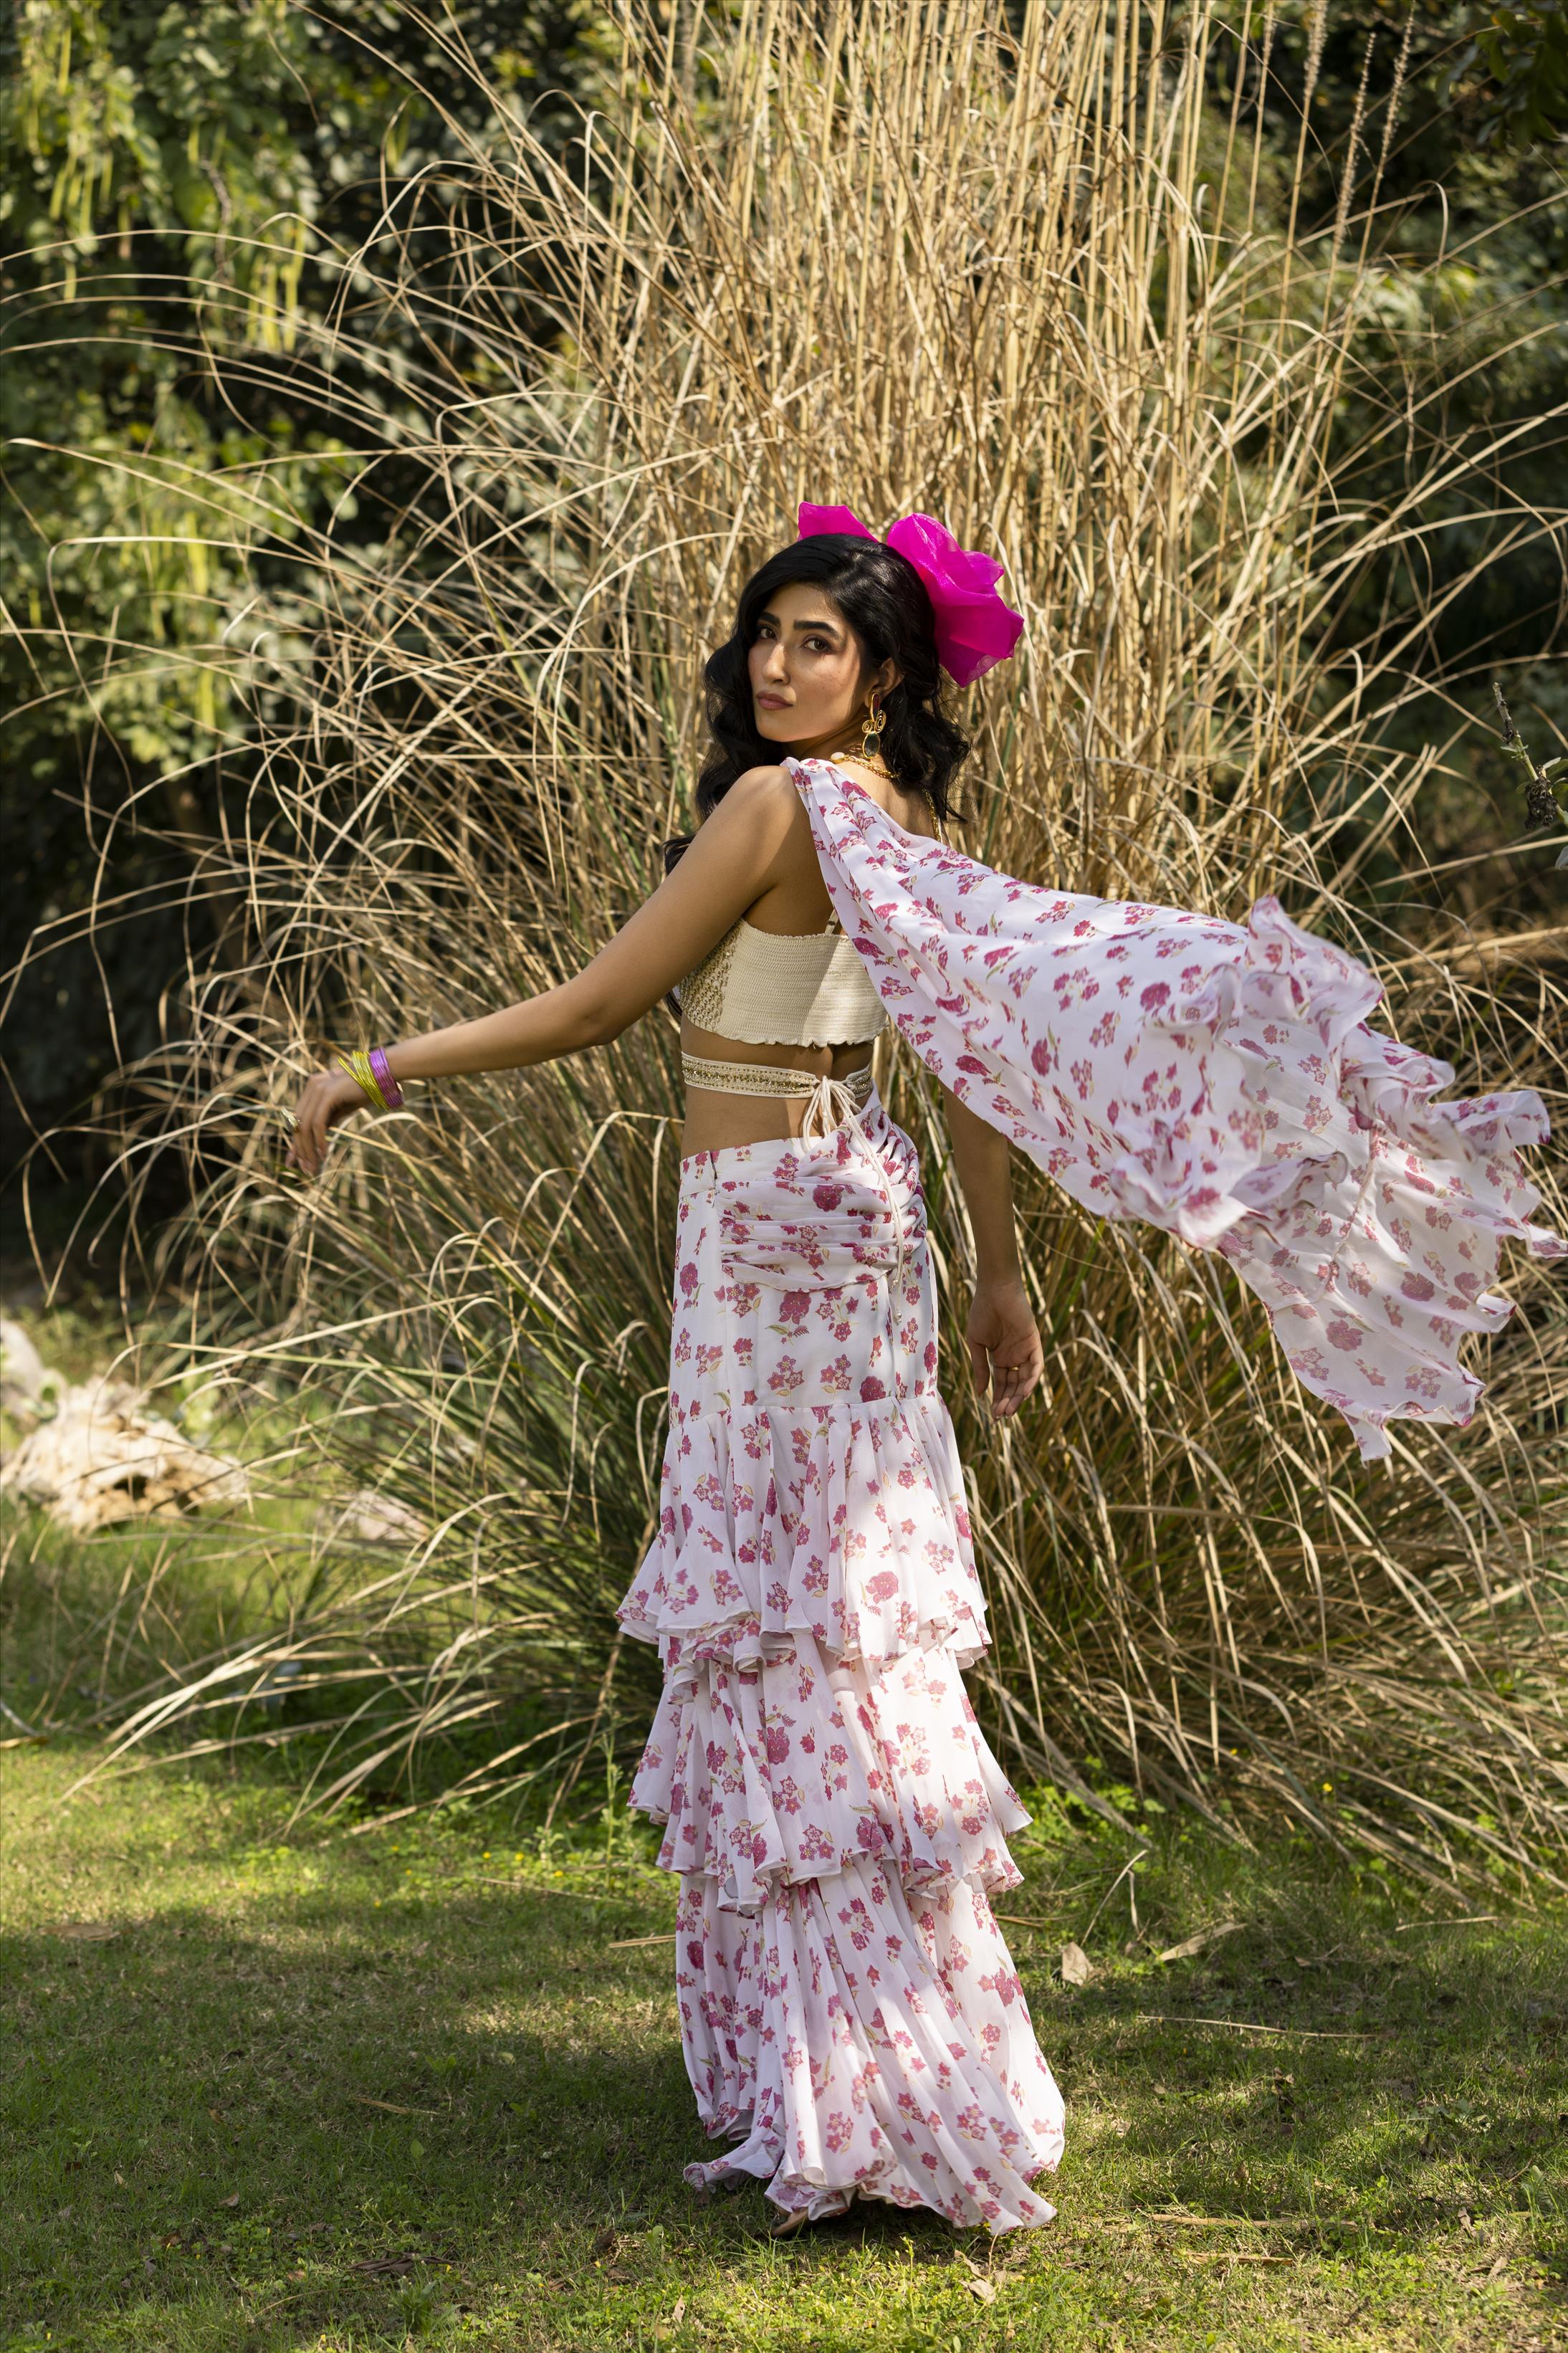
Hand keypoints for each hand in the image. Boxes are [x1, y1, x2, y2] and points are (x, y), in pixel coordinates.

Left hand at [285, 1066, 366, 1177]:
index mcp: (312, 1087)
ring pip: (305, 1126)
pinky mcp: (327, 1094)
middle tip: (306, 1169)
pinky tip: (324, 1154)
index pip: (297, 1119)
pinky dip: (319, 1141)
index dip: (295, 1141)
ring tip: (314, 1166)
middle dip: (300, 1149)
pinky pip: (317, 1124)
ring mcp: (318, 1089)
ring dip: (308, 1149)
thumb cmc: (365, 1091)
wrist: (381, 1074)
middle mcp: (311, 1086)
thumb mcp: (342, 1109)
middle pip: (297, 1123)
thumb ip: (327, 1120)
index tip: (293, 1161)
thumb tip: (316, 1140)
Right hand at [965, 1275, 1042, 1421]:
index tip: (993, 1416)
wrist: (994, 1290)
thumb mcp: (977, 1345)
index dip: (997, 1400)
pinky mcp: (1034, 1343)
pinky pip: (1035, 1366)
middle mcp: (1014, 1357)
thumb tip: (979, 1393)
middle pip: (1013, 1386)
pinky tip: (1022, 1393)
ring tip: (1009, 1410)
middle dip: (1007, 1402)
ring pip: (1025, 1380)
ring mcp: (1025, 1351)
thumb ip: (980, 1369)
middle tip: (1000, 1418)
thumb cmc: (982, 1313)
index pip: (1001, 1385)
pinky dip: (1031, 1380)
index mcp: (1000, 1358)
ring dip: (1018, 1396)